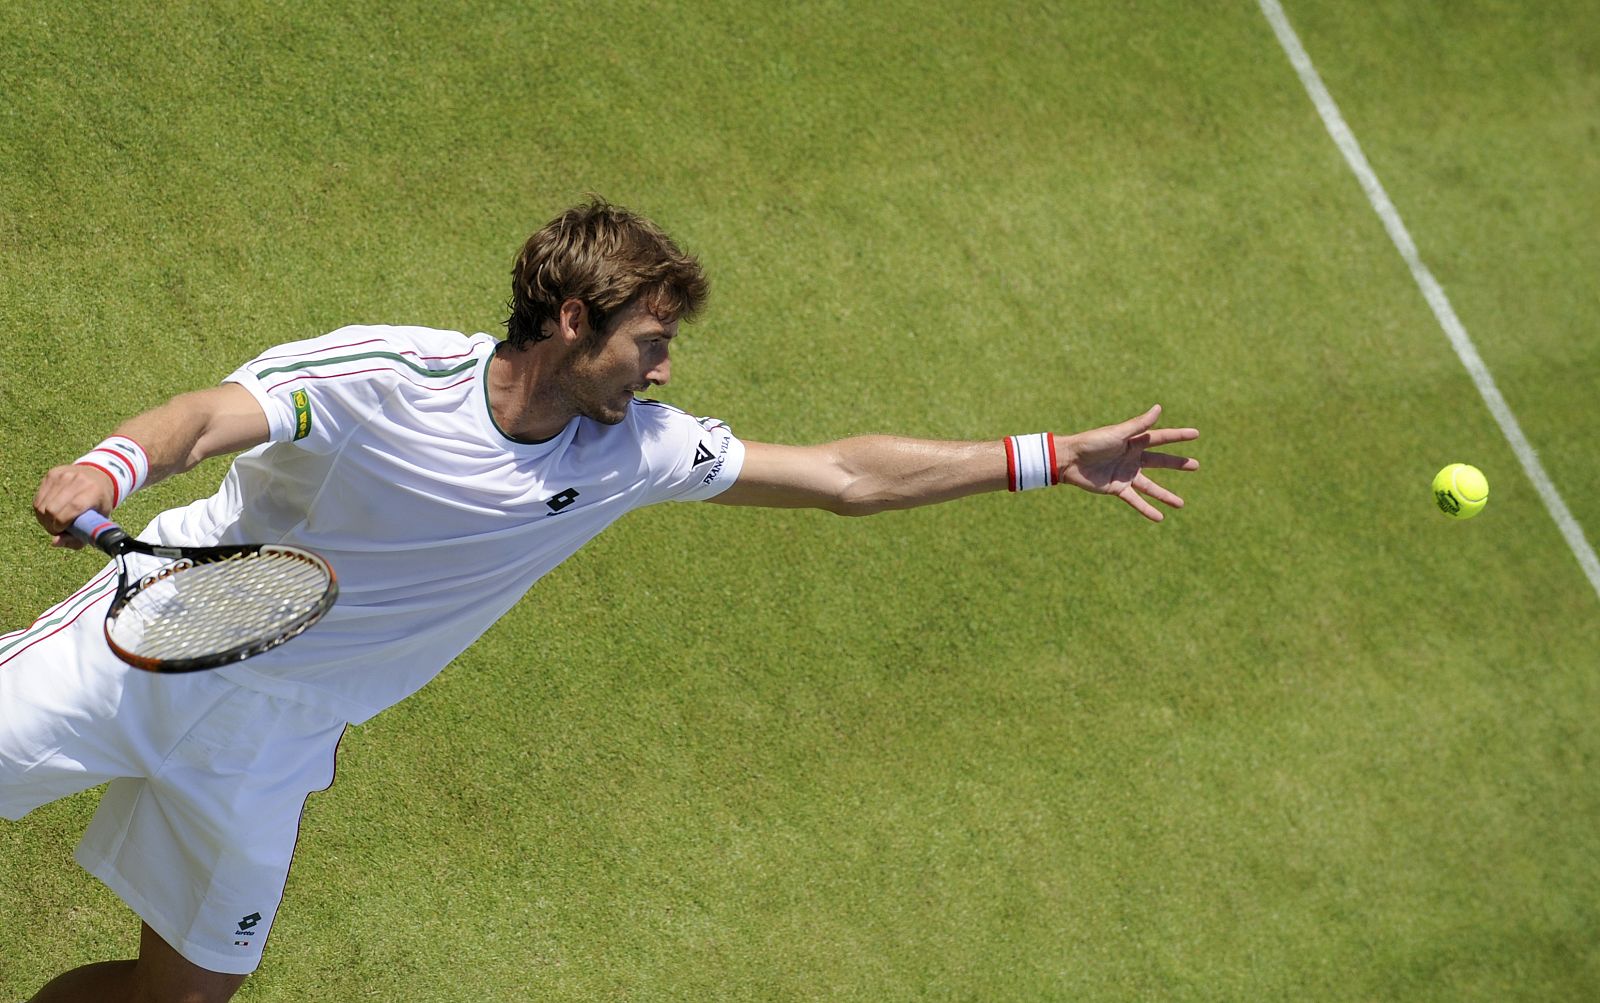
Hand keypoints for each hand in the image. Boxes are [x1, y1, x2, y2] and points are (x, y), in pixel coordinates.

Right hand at [33, 464, 117, 548]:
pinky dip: (41, 511)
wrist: (98, 477)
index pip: (73, 508)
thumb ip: (79, 537)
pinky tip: (49, 513)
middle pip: (52, 509)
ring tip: (54, 522)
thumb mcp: (97, 521)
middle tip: (58, 529)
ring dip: (44, 519)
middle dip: (51, 525)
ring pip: (41, 506)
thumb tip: (54, 542)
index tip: (62, 531)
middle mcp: (78, 480)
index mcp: (94, 491)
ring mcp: (63, 475)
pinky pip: (38, 499)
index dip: (62, 524)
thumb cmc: (98, 504)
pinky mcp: (51, 474)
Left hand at [1057, 405, 1198, 521]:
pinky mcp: (1117, 488)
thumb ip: (1139, 424)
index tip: (1196, 434)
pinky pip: (1135, 500)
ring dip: (1165, 495)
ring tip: (1181, 504)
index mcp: (1134, 441)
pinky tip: (1159, 517)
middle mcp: (1132, 458)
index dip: (1179, 436)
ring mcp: (1126, 474)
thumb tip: (1159, 408)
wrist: (1069, 460)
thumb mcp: (1118, 433)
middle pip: (1160, 461)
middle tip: (1196, 465)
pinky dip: (1146, 509)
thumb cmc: (1092, 442)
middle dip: (1177, 464)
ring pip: (1151, 486)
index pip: (1162, 438)